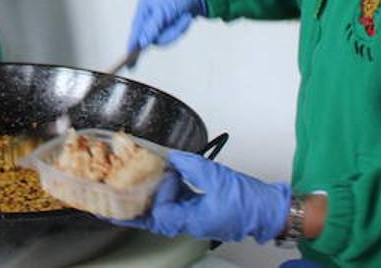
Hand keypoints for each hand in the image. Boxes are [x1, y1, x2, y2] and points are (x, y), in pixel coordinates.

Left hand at [117, 151, 290, 243]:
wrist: (268, 211)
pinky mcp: (202, 212)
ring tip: (130, 193)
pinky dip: (166, 197)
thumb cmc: (248, 201)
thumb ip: (192, 166)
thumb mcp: (218, 178)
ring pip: (164, 214)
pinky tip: (163, 184)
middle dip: (133, 213)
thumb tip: (173, 159)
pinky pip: (177, 207)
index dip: (148, 201)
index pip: (159, 214)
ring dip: (148, 204)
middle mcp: (190, 222)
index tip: (143, 187)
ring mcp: (195, 219)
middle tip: (112, 206)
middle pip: (154, 220)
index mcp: (192, 219)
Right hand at [127, 0, 206, 51]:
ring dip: (176, 31)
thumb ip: (152, 27)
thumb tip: (142, 43)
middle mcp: (148, 17)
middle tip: (181, 23)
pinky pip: (172, 36)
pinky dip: (181, 29)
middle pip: (152, 39)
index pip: (135, 32)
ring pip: (164, 39)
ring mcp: (159, 23)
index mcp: (143, 10)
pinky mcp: (168, 26)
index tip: (129, 63)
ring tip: (185, 17)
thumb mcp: (163, 10)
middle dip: (169, 34)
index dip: (132, 48)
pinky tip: (186, 18)